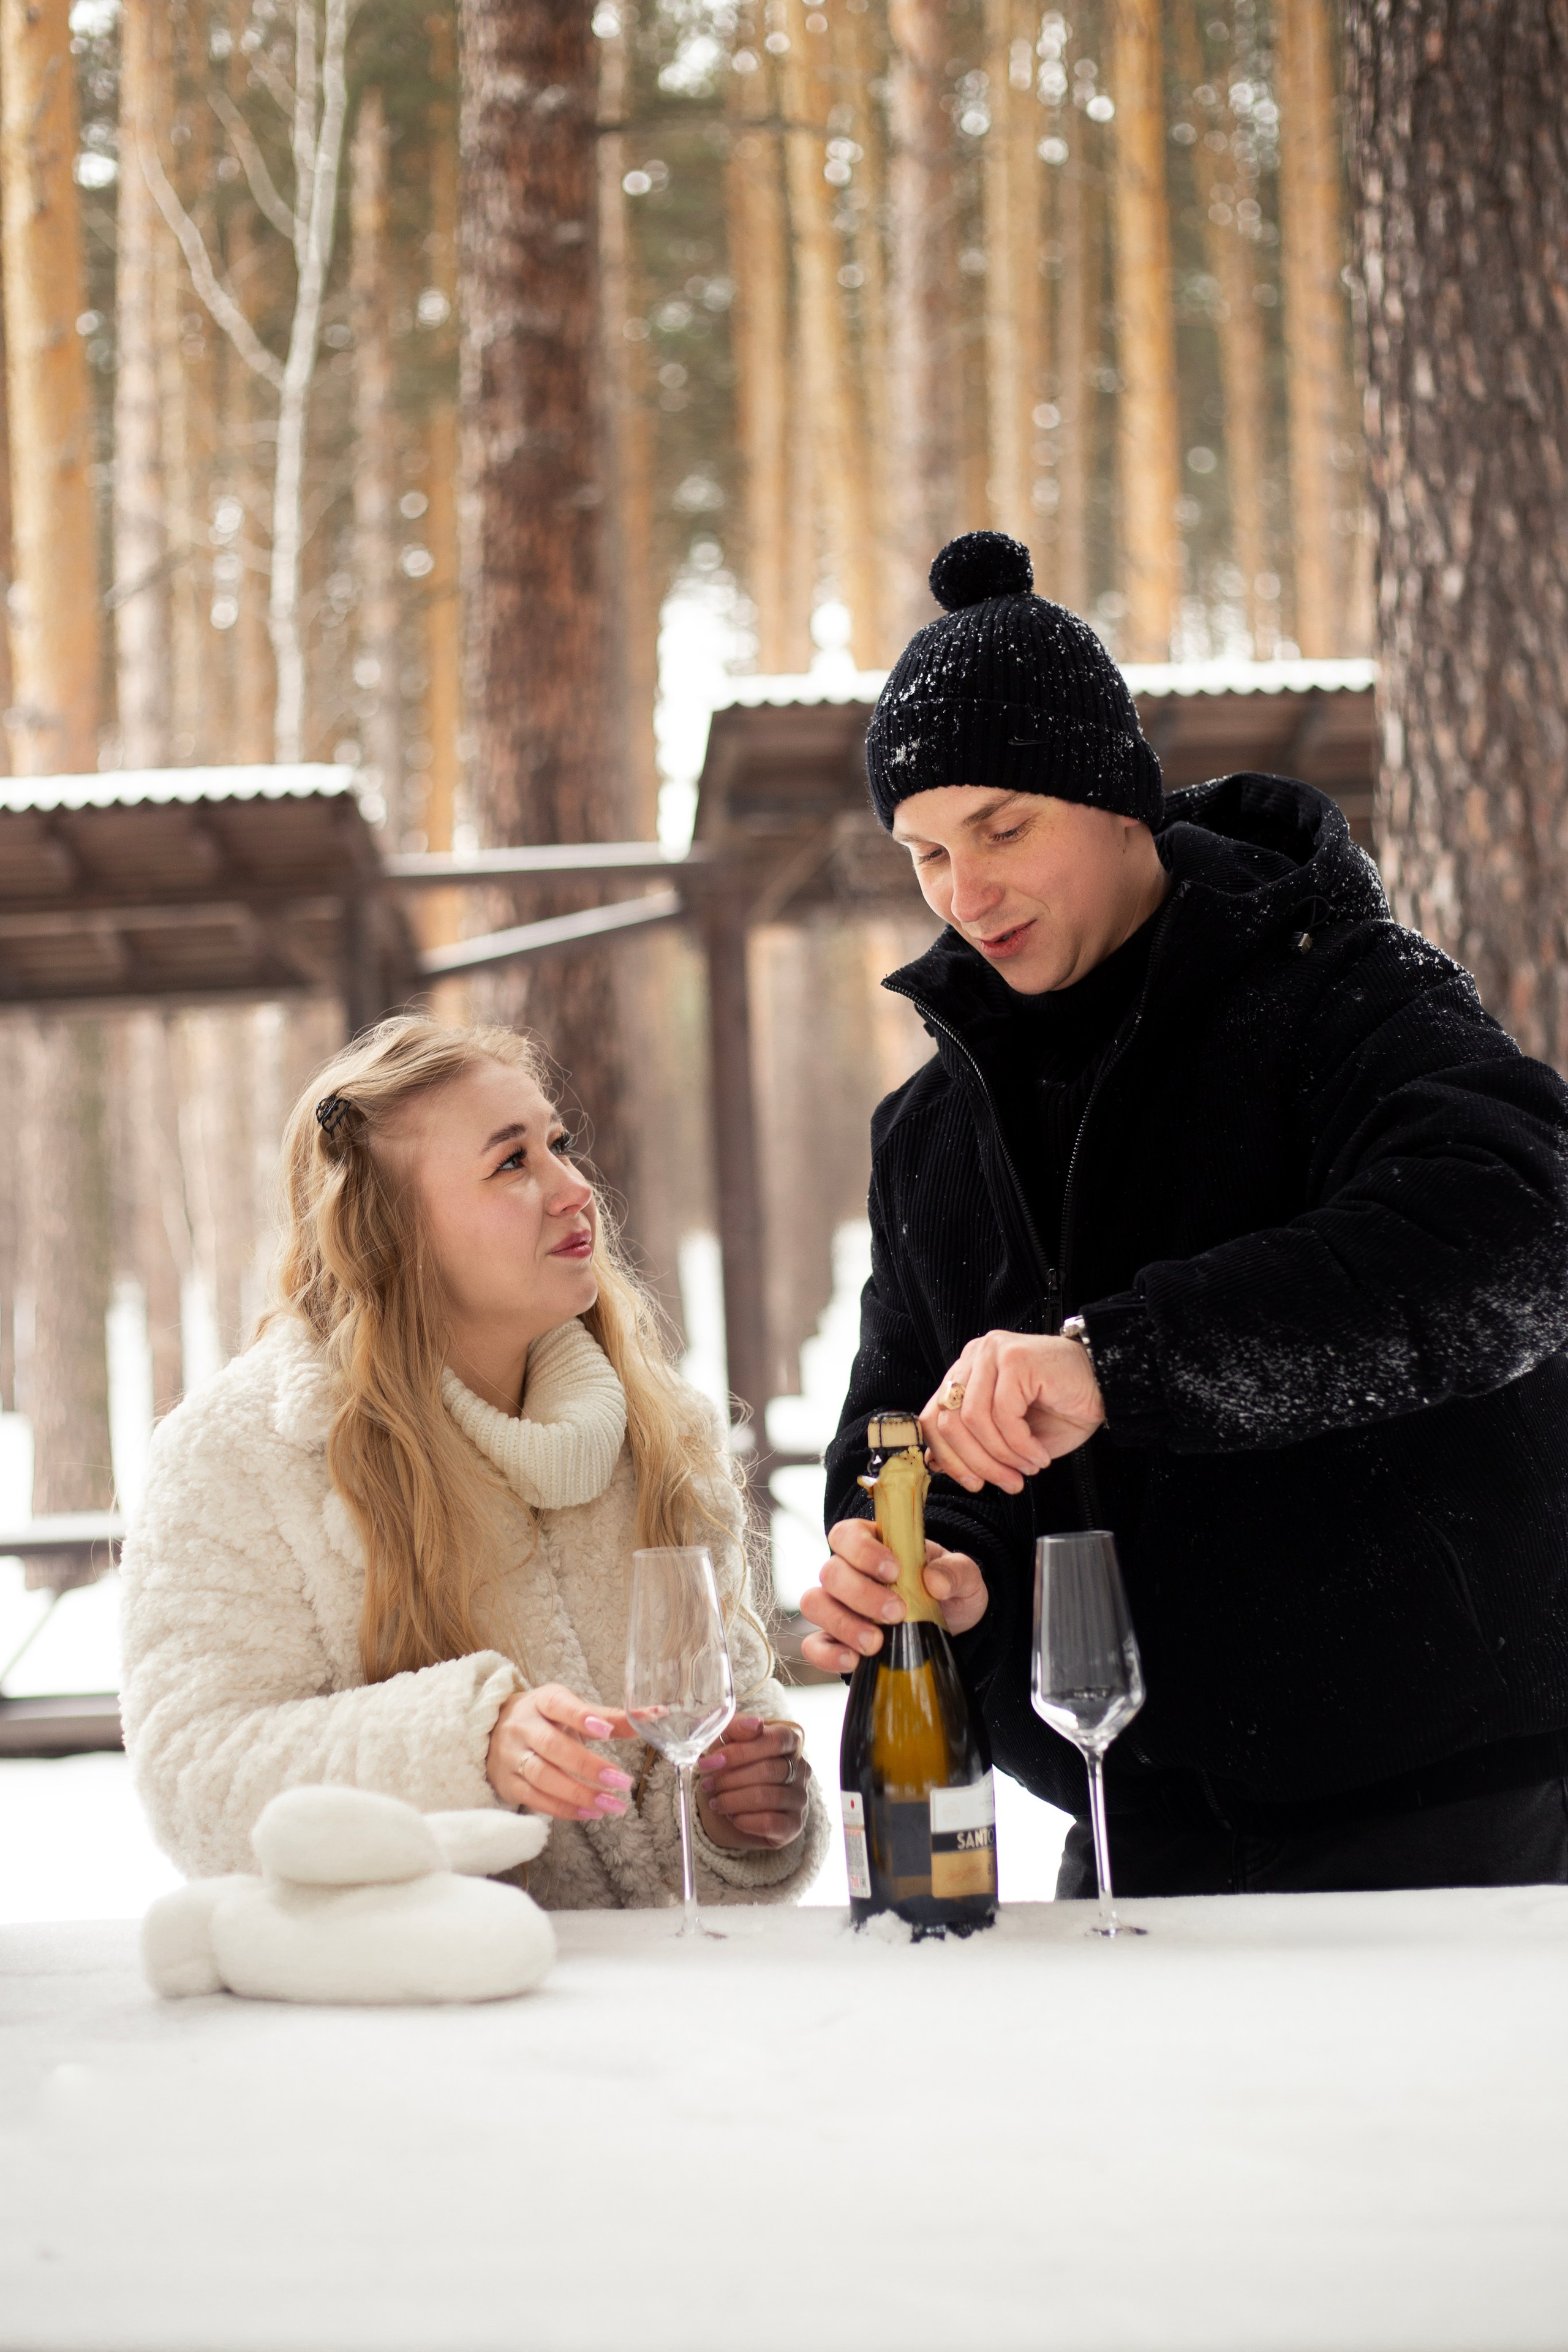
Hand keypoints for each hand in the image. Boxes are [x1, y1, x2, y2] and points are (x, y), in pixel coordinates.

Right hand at [486, 1683, 636, 1821]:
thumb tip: (657, 1715)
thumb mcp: (571, 1711)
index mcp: (541, 1701)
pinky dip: (564, 1808)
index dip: (581, 1717)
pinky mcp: (508, 1783)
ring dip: (579, 1793)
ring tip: (612, 1805)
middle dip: (589, 1766)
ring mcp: (511, 1756)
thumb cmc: (545, 1720)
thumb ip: (610, 1718)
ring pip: (543, 1776)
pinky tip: (591, 1812)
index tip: (605, 1731)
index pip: (560, 1706)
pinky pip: (535, 1799)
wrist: (494, 1732)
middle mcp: (522, 1727)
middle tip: (622, 1781)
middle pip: (553, 1746)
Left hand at [695, 1714, 811, 1849]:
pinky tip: (732, 1817)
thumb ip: (736, 1728)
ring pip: (767, 1797)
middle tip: (708, 1784)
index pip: (776, 1739)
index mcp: (789, 1741)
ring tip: (716, 1802)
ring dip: (734, 1800)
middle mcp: (800, 1768)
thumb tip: (753, 1724)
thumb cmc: (730, 1767)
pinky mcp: (793, 1825)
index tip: (714, 1760)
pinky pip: (770, 1822)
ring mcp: (799, 1797)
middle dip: (731, 1778)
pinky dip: (745, 1820)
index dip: (743, 1750)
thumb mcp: (726, 1742)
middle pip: (769, 1769)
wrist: (729, 1804)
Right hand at [799, 1519, 988, 1675]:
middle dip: (862, 1594)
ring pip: (815, 1605)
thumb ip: (955, 1571)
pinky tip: (854, 1661)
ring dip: (843, 1624)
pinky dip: (827, 1654)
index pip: (848, 1535)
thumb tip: (935, 1581)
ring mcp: (837, 1605)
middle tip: (896, 1613)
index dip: (863, 1551)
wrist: (952, 1627)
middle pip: (831, 1573)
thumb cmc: (949, 1590)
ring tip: (875, 1643)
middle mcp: (848, 1571)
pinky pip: (814, 1645)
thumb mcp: (965, 1577)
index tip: (893, 1570)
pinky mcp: (835, 1639)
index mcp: (874, 1544)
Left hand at [923, 1330, 1104, 1494]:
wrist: (1106, 1385)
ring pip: (974, 1420)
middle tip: (1007, 1483)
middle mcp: (975, 1356)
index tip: (972, 1483)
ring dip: (1003, 1456)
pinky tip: (1038, 1455)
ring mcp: (993, 1353)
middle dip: (977, 1463)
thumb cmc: (1061, 1408)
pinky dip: (1021, 1445)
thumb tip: (938, 1463)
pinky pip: (1004, 1414)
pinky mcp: (1015, 1359)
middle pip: (949, 1420)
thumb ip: (975, 1443)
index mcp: (967, 1372)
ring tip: (1027, 1468)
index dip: (948, 1457)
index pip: (934, 1416)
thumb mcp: (1011, 1434)